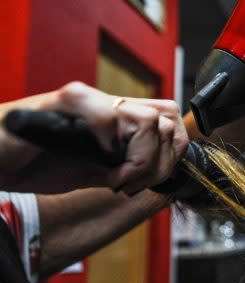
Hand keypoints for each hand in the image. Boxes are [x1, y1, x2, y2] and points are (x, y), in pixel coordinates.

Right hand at [0, 82, 187, 194]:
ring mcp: (89, 101)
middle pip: (168, 121)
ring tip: (114, 175)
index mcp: (119, 117)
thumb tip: (161, 175)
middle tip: (129, 182)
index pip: (171, 121)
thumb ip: (126, 169)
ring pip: (149, 120)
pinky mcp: (63, 102)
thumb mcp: (94, 173)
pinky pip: (108, 114)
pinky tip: (96, 158)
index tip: (143, 181)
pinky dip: (110, 143)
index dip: (170, 154)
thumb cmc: (35, 163)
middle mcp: (109, 103)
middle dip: (159, 162)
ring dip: (140, 157)